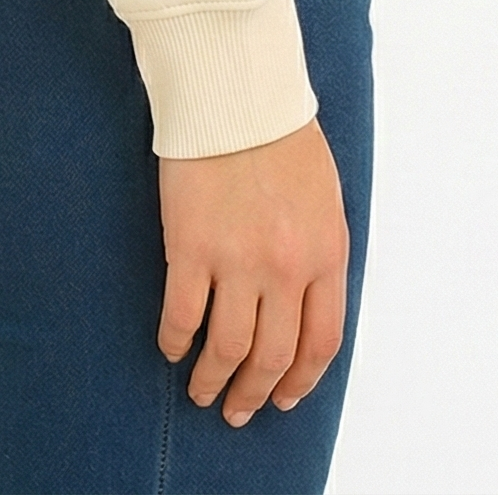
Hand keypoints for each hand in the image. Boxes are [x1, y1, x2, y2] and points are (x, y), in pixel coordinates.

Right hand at [156, 116, 348, 427]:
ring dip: (213, 379)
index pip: (320, 343)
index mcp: (326, 253)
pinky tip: (171, 348)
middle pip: (272, 356)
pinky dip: (175, 341)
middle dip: (255, 393)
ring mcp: (237, 260)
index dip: (301, 380)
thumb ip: (319, 252)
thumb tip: (304, 304)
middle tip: (239, 408)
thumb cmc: (280, 133)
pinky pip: (182, 316)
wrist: (236, 90)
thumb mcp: (325, 198)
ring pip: (227, 349)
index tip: (284, 396)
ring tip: (202, 390)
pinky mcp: (191, 246)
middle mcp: (286, 267)